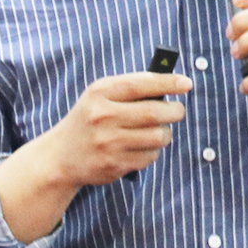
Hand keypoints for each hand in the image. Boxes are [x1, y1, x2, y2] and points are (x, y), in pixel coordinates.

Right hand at [0, 70, 189, 242]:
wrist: (61, 157)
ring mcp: (108, 143)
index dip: (167, 82)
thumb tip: (171, 85)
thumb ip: (130, 89)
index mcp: (100, 93)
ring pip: (158, 137)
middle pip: (155, 113)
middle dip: (175, 111)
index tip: (186, 83)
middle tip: (177, 110)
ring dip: (165, 133)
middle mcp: (103, 117)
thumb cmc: (88, 120)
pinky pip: (150, 157)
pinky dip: (153, 151)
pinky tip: (142, 147)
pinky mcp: (114, 165)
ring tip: (159, 130)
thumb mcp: (99, 97)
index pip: (140, 84)